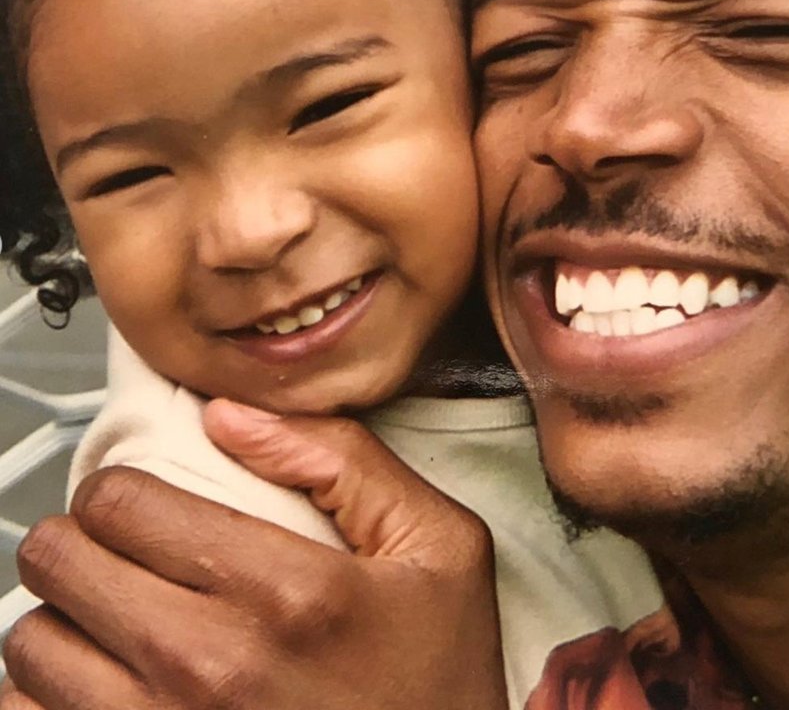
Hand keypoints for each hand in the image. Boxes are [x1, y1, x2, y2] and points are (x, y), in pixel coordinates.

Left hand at [3, 403, 506, 709]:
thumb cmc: (436, 682)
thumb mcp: (437, 546)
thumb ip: (342, 460)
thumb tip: (227, 418)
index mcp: (286, 593)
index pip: (123, 501)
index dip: (127, 485)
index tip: (148, 499)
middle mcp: (210, 670)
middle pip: (60, 563)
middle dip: (87, 539)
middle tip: (126, 548)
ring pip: (30, 648)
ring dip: (68, 619)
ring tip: (118, 616)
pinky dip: (54, 695)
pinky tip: (107, 683)